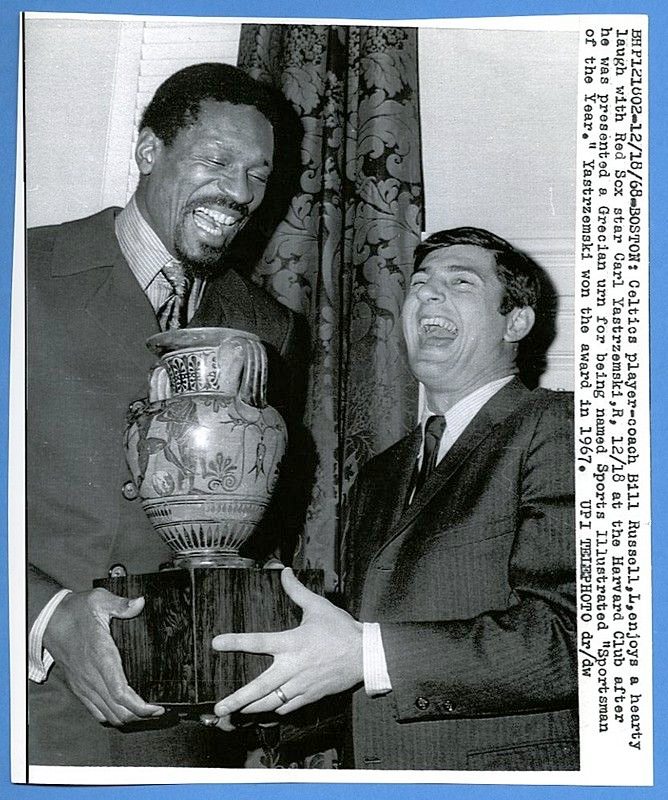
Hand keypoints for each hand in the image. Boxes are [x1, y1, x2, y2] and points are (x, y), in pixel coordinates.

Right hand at [43, 587, 164, 725]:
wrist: (50, 621)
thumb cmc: (76, 611)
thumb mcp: (99, 600)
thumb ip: (121, 604)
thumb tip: (140, 603)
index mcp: (100, 655)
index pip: (119, 691)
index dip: (139, 706)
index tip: (157, 707)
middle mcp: (91, 676)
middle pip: (117, 710)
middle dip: (140, 715)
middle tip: (158, 710)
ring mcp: (84, 684)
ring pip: (107, 715)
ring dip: (128, 718)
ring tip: (147, 712)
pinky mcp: (79, 688)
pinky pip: (96, 711)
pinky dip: (112, 716)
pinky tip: (126, 710)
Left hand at [211, 567, 362, 730]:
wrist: (365, 655)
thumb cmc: (341, 629)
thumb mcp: (318, 606)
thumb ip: (297, 590)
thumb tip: (284, 571)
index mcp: (292, 642)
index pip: (258, 641)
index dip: (235, 642)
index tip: (216, 643)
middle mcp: (293, 667)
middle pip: (260, 687)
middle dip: (237, 699)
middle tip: (219, 709)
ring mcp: (301, 685)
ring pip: (271, 702)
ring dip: (251, 709)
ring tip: (235, 714)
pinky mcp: (310, 696)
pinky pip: (288, 706)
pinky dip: (275, 709)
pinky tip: (266, 710)